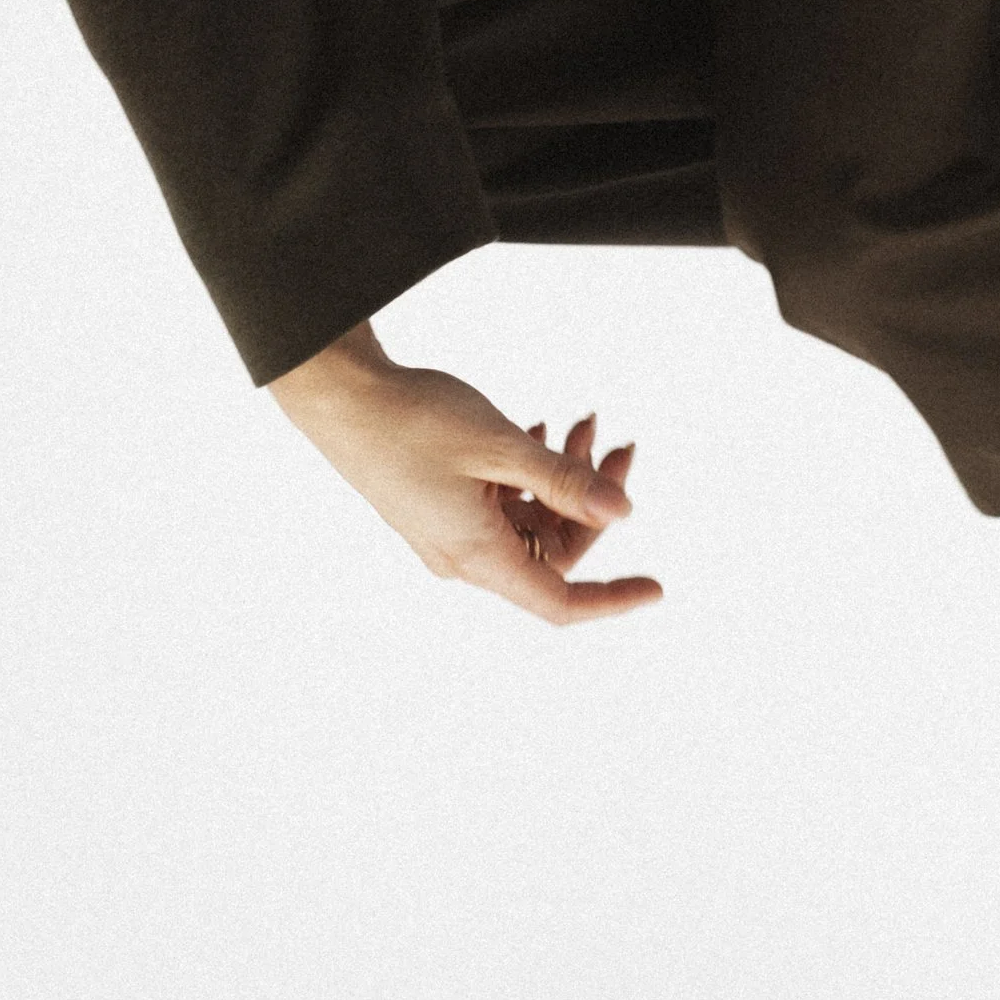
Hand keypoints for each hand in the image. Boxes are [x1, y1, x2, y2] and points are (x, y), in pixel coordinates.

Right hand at [270, 326, 661, 626]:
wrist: (344, 398)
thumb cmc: (415, 420)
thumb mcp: (500, 446)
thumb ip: (565, 483)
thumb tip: (622, 513)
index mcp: (478, 555)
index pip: (558, 601)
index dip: (611, 599)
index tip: (655, 588)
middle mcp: (465, 557)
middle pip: (552, 550)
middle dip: (592, 501)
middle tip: (616, 442)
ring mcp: (451, 533)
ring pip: (530, 521)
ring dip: (563, 478)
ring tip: (581, 423)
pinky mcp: (443, 508)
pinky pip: (504, 507)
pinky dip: (531, 474)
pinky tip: (541, 432)